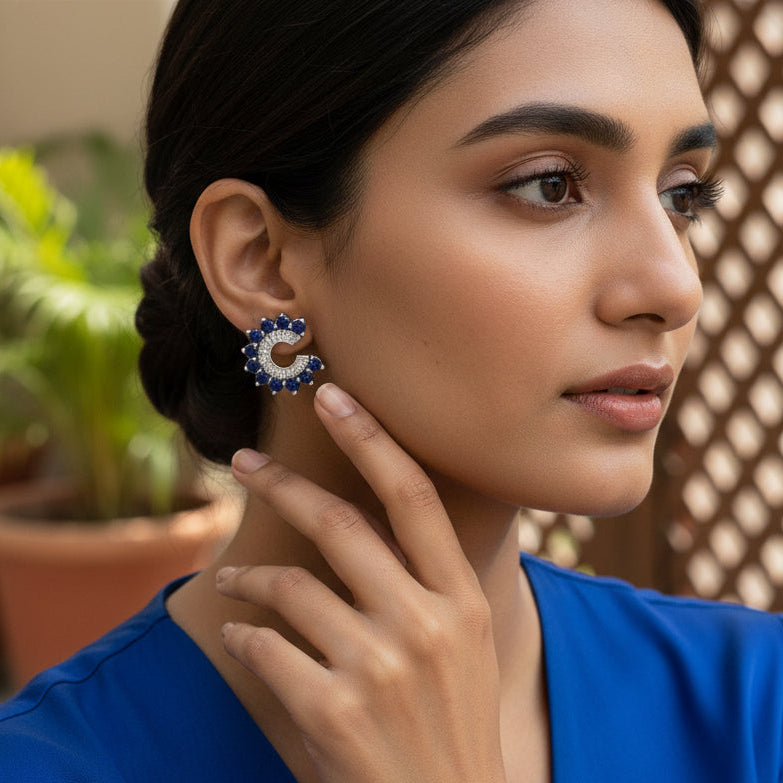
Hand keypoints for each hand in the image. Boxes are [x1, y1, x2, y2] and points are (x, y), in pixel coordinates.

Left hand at [217, 383, 505, 782]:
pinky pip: (265, 645)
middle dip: (283, 483)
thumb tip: (366, 522)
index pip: (414, 497)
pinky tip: (242, 635)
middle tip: (246, 463)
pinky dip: (244, 633)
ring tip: (233, 577)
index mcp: (462, 600)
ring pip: (291, 585)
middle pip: (340, 523)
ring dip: (251, 576)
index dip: (372, 439)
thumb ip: (424, 585)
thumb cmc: (451, 726)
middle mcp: (426, 624)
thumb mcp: (463, 646)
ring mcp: (380, 668)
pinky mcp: (331, 712)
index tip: (335, 398)